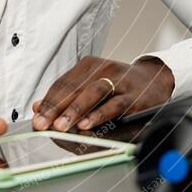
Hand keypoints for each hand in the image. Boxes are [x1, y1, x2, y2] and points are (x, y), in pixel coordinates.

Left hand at [31, 56, 173, 132]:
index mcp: (89, 66)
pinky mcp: (134, 95)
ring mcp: (119, 81)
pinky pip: (115, 105)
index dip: (48, 101)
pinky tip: (87, 124)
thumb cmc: (120, 85)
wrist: (155, 79)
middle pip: (74, 88)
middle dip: (56, 108)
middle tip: (42, 124)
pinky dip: (100, 115)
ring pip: (93, 93)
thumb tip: (37, 107)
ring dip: (75, 110)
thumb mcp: (92, 84)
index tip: (37, 117)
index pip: (63, 83)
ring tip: (61, 126)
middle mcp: (103, 69)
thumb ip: (66, 95)